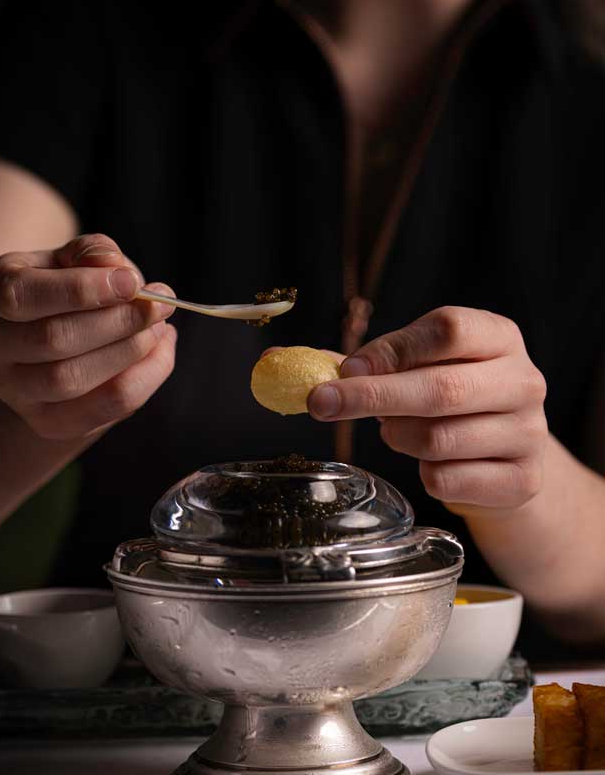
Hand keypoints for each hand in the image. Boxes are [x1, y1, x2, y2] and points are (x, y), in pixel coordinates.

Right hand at [0, 233, 176, 439]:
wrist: (63, 345)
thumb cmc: (74, 292)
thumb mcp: (80, 260)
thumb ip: (95, 254)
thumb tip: (115, 268)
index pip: (21, 294)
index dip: (81, 290)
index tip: (132, 282)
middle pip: (53, 339)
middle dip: (118, 321)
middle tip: (160, 306)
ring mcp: (15, 389)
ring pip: (70, 379)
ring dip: (129, 352)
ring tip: (159, 328)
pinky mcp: (47, 422)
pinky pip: (101, 409)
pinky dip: (142, 380)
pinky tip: (160, 352)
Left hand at [308, 306, 547, 514]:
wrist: (503, 458)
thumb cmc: (446, 402)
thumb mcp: (416, 368)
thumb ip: (361, 363)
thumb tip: (281, 363)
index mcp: (498, 337)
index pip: (448, 330)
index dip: (391, 350)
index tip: (346, 369)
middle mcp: (523, 381)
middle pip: (441, 388)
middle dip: (371, 397)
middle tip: (321, 403)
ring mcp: (528, 433)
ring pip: (437, 438)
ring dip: (397, 436)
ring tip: (396, 431)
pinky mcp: (522, 480)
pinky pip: (447, 479)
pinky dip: (422, 473)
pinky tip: (429, 462)